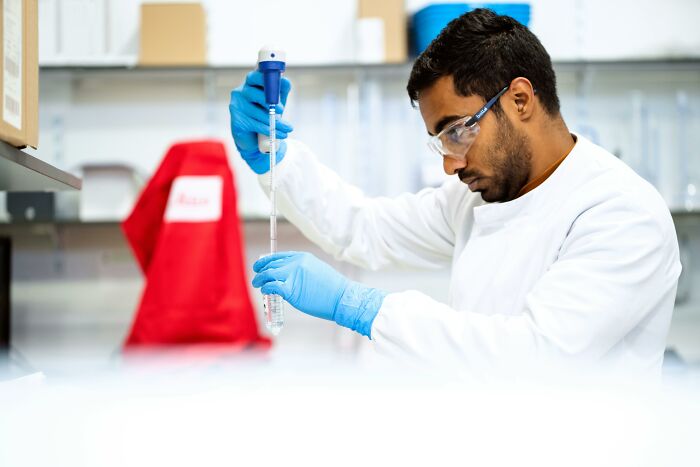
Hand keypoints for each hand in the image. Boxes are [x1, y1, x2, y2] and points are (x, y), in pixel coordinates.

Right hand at [229, 71, 292, 173]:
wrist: (254, 138)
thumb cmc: (266, 114)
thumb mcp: (277, 100)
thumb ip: (281, 90)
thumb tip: (285, 81)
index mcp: (251, 83)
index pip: (255, 75)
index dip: (266, 78)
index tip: (278, 83)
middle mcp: (240, 92)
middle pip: (254, 93)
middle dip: (269, 101)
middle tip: (282, 109)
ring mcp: (237, 106)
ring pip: (257, 112)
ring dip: (275, 121)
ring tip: (287, 128)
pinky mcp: (237, 121)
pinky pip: (255, 124)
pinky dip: (270, 130)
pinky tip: (281, 134)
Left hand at [252, 252, 386, 337]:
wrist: (341, 298)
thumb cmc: (332, 288)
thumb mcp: (317, 269)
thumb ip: (302, 270)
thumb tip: (289, 275)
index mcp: (302, 257)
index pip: (278, 256)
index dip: (267, 261)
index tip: (261, 266)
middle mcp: (296, 263)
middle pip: (271, 264)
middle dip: (260, 270)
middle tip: (257, 277)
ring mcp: (293, 276)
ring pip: (268, 274)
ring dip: (260, 279)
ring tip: (257, 284)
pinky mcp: (291, 290)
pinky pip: (271, 287)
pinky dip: (266, 289)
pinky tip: (265, 291)